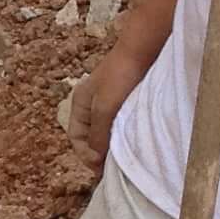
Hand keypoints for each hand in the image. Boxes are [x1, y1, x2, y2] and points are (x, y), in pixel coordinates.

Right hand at [68, 49, 143, 172]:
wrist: (144, 50)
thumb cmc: (120, 77)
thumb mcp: (104, 108)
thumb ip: (98, 134)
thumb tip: (97, 157)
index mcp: (79, 104)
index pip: (75, 137)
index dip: (84, 154)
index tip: (100, 166)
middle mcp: (91, 105)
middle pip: (89, 137)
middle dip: (97, 153)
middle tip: (111, 168)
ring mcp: (108, 102)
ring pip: (105, 132)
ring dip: (111, 146)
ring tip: (122, 159)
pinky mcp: (125, 101)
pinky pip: (120, 124)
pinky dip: (123, 136)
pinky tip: (132, 143)